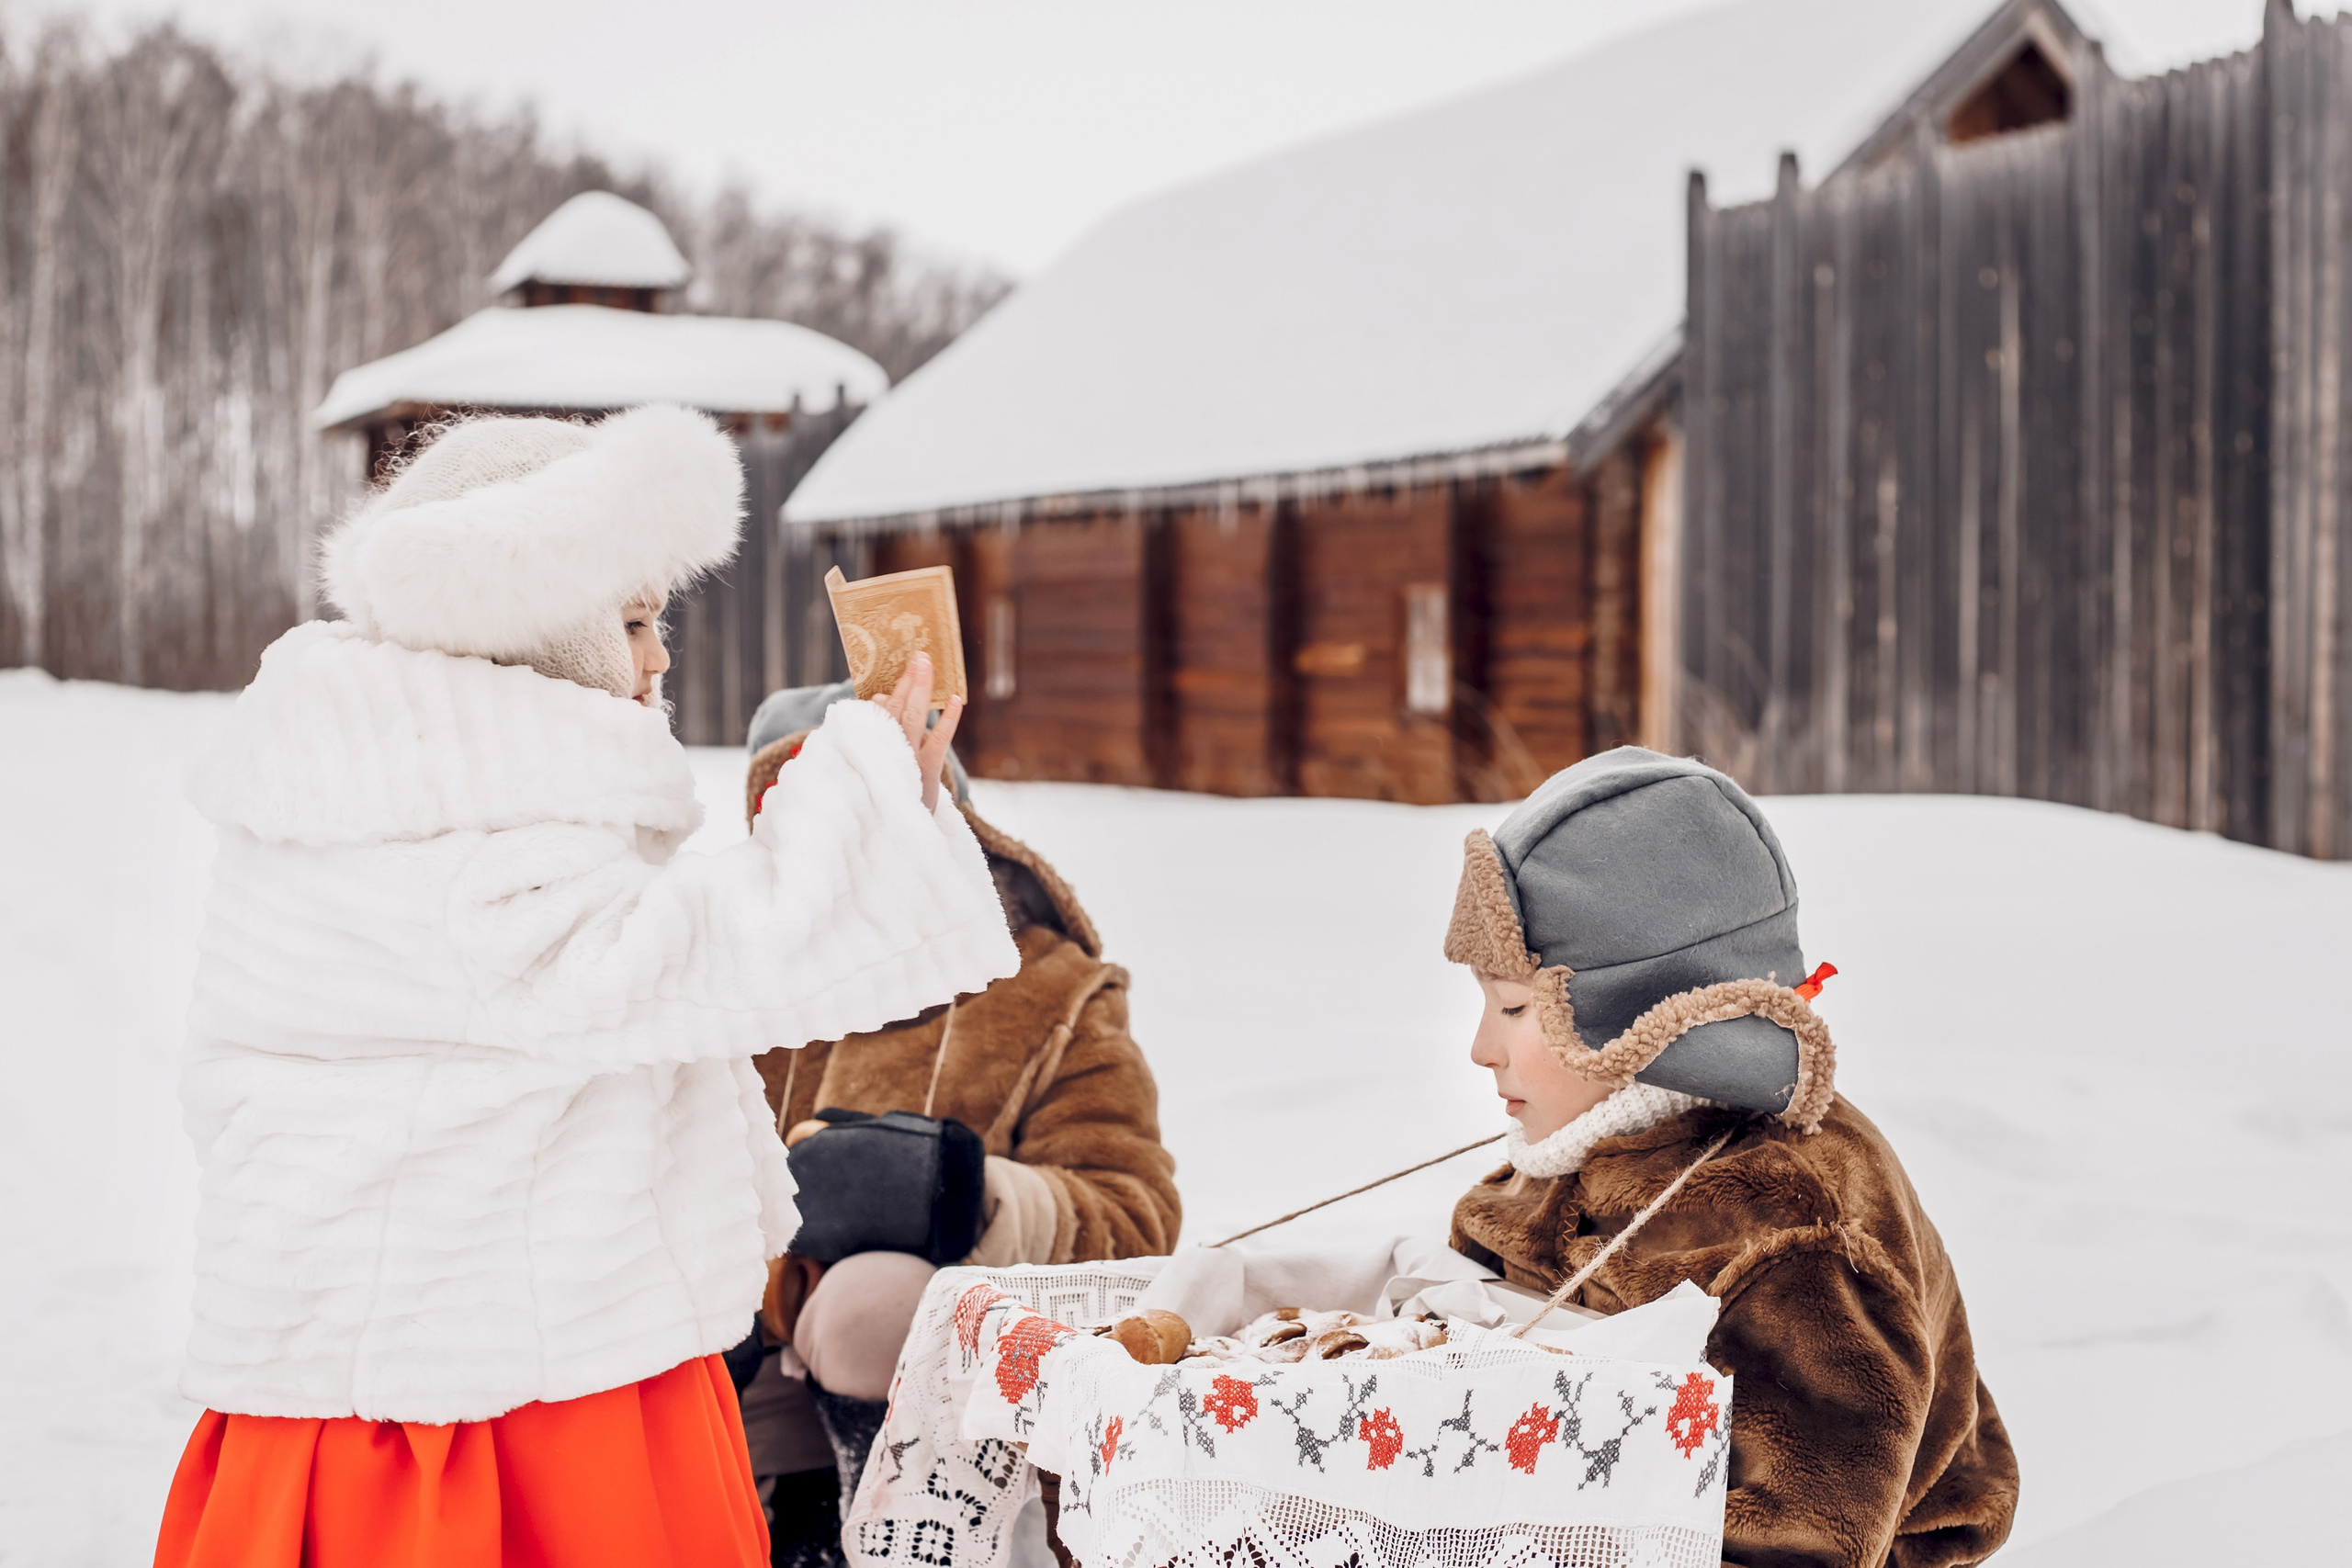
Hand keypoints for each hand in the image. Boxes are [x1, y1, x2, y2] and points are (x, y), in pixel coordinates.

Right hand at [874, 651, 964, 812]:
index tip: (899, 671)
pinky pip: (938, 740)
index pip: (878, 712)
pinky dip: (948, 720)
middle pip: (896, 708)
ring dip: (920, 689)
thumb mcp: (876, 760)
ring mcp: (907, 759)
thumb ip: (877, 729)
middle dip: (908, 681)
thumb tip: (879, 698)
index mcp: (871, 746)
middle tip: (918, 655)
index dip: (890, 691)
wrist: (896, 831)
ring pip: (912, 717)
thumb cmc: (886, 788)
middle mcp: (888, 749)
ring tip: (926, 664)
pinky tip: (955, 700)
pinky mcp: (927, 770)